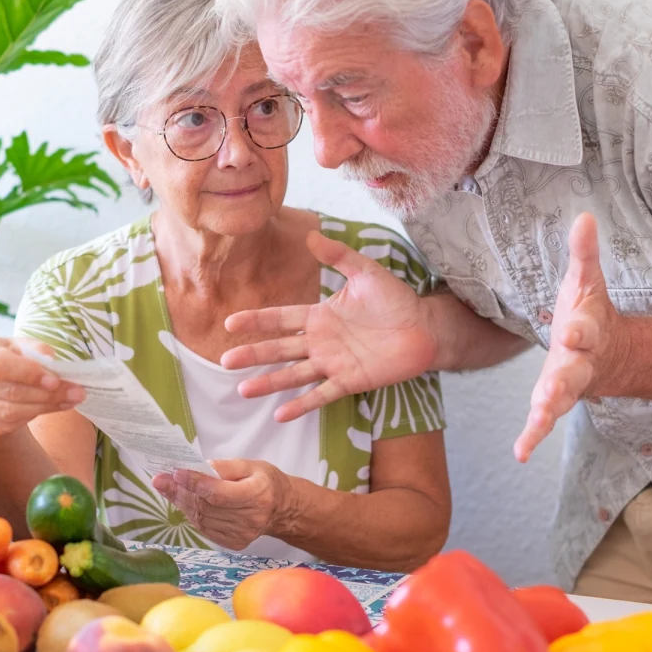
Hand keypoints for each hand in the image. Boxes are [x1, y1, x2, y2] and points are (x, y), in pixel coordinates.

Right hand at [0, 335, 85, 439]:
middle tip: (77, 394)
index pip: (0, 365)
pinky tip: (41, 411)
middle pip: (8, 392)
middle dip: (47, 395)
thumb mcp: (21, 347)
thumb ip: (36, 349)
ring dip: (43, 409)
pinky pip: (1, 428)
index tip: (57, 381)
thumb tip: (52, 361)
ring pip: (8, 413)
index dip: (30, 375)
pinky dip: (26, 421)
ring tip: (66, 402)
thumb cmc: (7, 360)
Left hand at [151, 460, 292, 550]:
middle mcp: (250, 519)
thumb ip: (225, 466)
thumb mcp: (251, 465)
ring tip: (167, 488)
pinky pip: (204, 529)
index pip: (218, 493)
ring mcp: (241, 535)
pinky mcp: (234, 543)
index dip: (195, 483)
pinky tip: (184, 501)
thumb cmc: (266, 482)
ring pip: (201, 519)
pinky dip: (191, 514)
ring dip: (181, 503)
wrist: (282, 509)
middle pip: (206, 507)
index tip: (176, 473)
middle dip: (180, 492)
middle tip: (160, 479)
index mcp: (257, 495)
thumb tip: (199, 467)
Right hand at [221, 231, 437, 421]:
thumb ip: (338, 256)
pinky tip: (280, 414)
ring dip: (269, 383)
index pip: (280, 318)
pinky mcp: (350, 381)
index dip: (256, 321)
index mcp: (319, 316)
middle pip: (279, 349)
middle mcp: (320, 342)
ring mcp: (333, 363)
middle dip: (253, 355)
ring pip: (294, 374)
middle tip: (226, 361)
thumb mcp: (365, 272)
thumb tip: (309, 236)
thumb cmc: (395, 300)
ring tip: (243, 392)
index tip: (229, 323)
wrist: (424, 328)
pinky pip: (322, 395)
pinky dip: (302, 404)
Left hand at [515, 212, 627, 462]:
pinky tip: (520, 453)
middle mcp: (579, 362)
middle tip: (551, 388)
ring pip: (559, 400)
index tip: (572, 331)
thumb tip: (584, 216)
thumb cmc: (589, 314)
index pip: (585, 329)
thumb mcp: (587, 282)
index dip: (579, 331)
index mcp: (587, 330)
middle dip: (562, 379)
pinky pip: (543, 422)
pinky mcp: (555, 401)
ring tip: (536, 421)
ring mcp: (568, 386)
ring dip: (547, 411)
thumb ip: (584, 254)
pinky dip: (533, 437)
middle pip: (572, 372)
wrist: (611, 355)